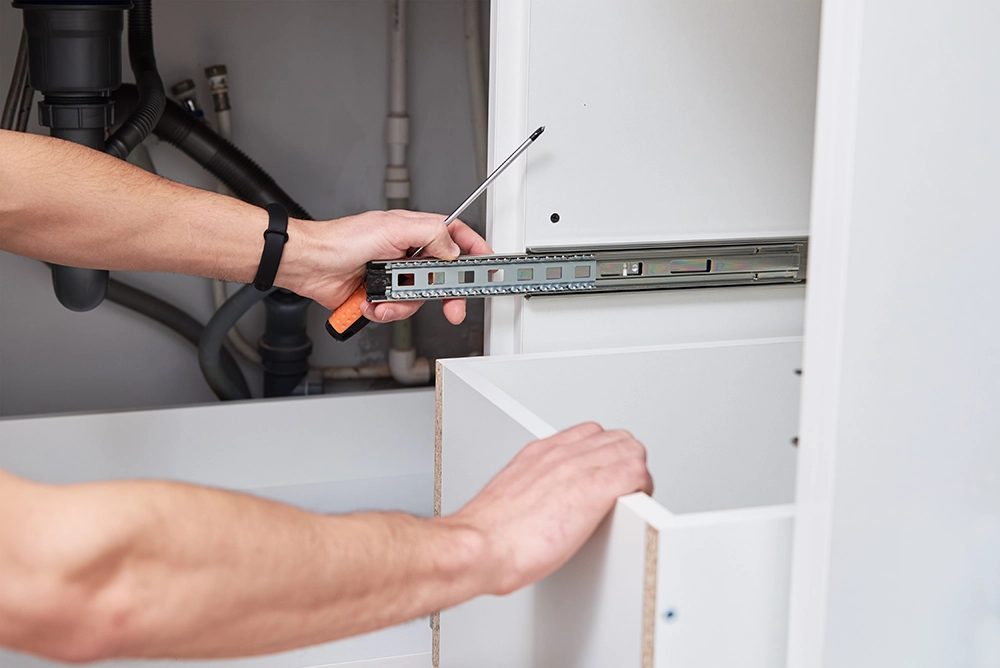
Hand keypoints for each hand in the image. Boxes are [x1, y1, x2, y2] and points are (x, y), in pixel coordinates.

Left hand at [279, 210, 491, 324]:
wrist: (311, 265)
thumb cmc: (342, 240)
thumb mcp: (393, 227)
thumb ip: (431, 234)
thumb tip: (452, 248)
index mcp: (416, 233)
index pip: (456, 239)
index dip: (474, 252)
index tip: (487, 267)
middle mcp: (408, 255)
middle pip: (442, 278)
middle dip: (444, 295)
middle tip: (452, 307)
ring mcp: (395, 277)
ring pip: (419, 300)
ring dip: (403, 304)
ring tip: (385, 298)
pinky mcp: (382, 296)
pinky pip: (397, 311)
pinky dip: (384, 311)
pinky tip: (371, 302)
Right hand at [445, 422, 652, 595]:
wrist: (479, 546)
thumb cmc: (490, 534)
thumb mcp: (512, 496)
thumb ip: (533, 490)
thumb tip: (542, 507)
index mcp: (540, 454)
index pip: (589, 434)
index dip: (606, 454)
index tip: (608, 474)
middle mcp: (560, 454)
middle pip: (615, 438)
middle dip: (625, 461)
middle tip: (625, 489)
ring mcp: (579, 468)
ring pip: (631, 450)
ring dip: (637, 473)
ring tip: (631, 498)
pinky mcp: (595, 489)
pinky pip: (636, 473)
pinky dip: (642, 488)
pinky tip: (635, 505)